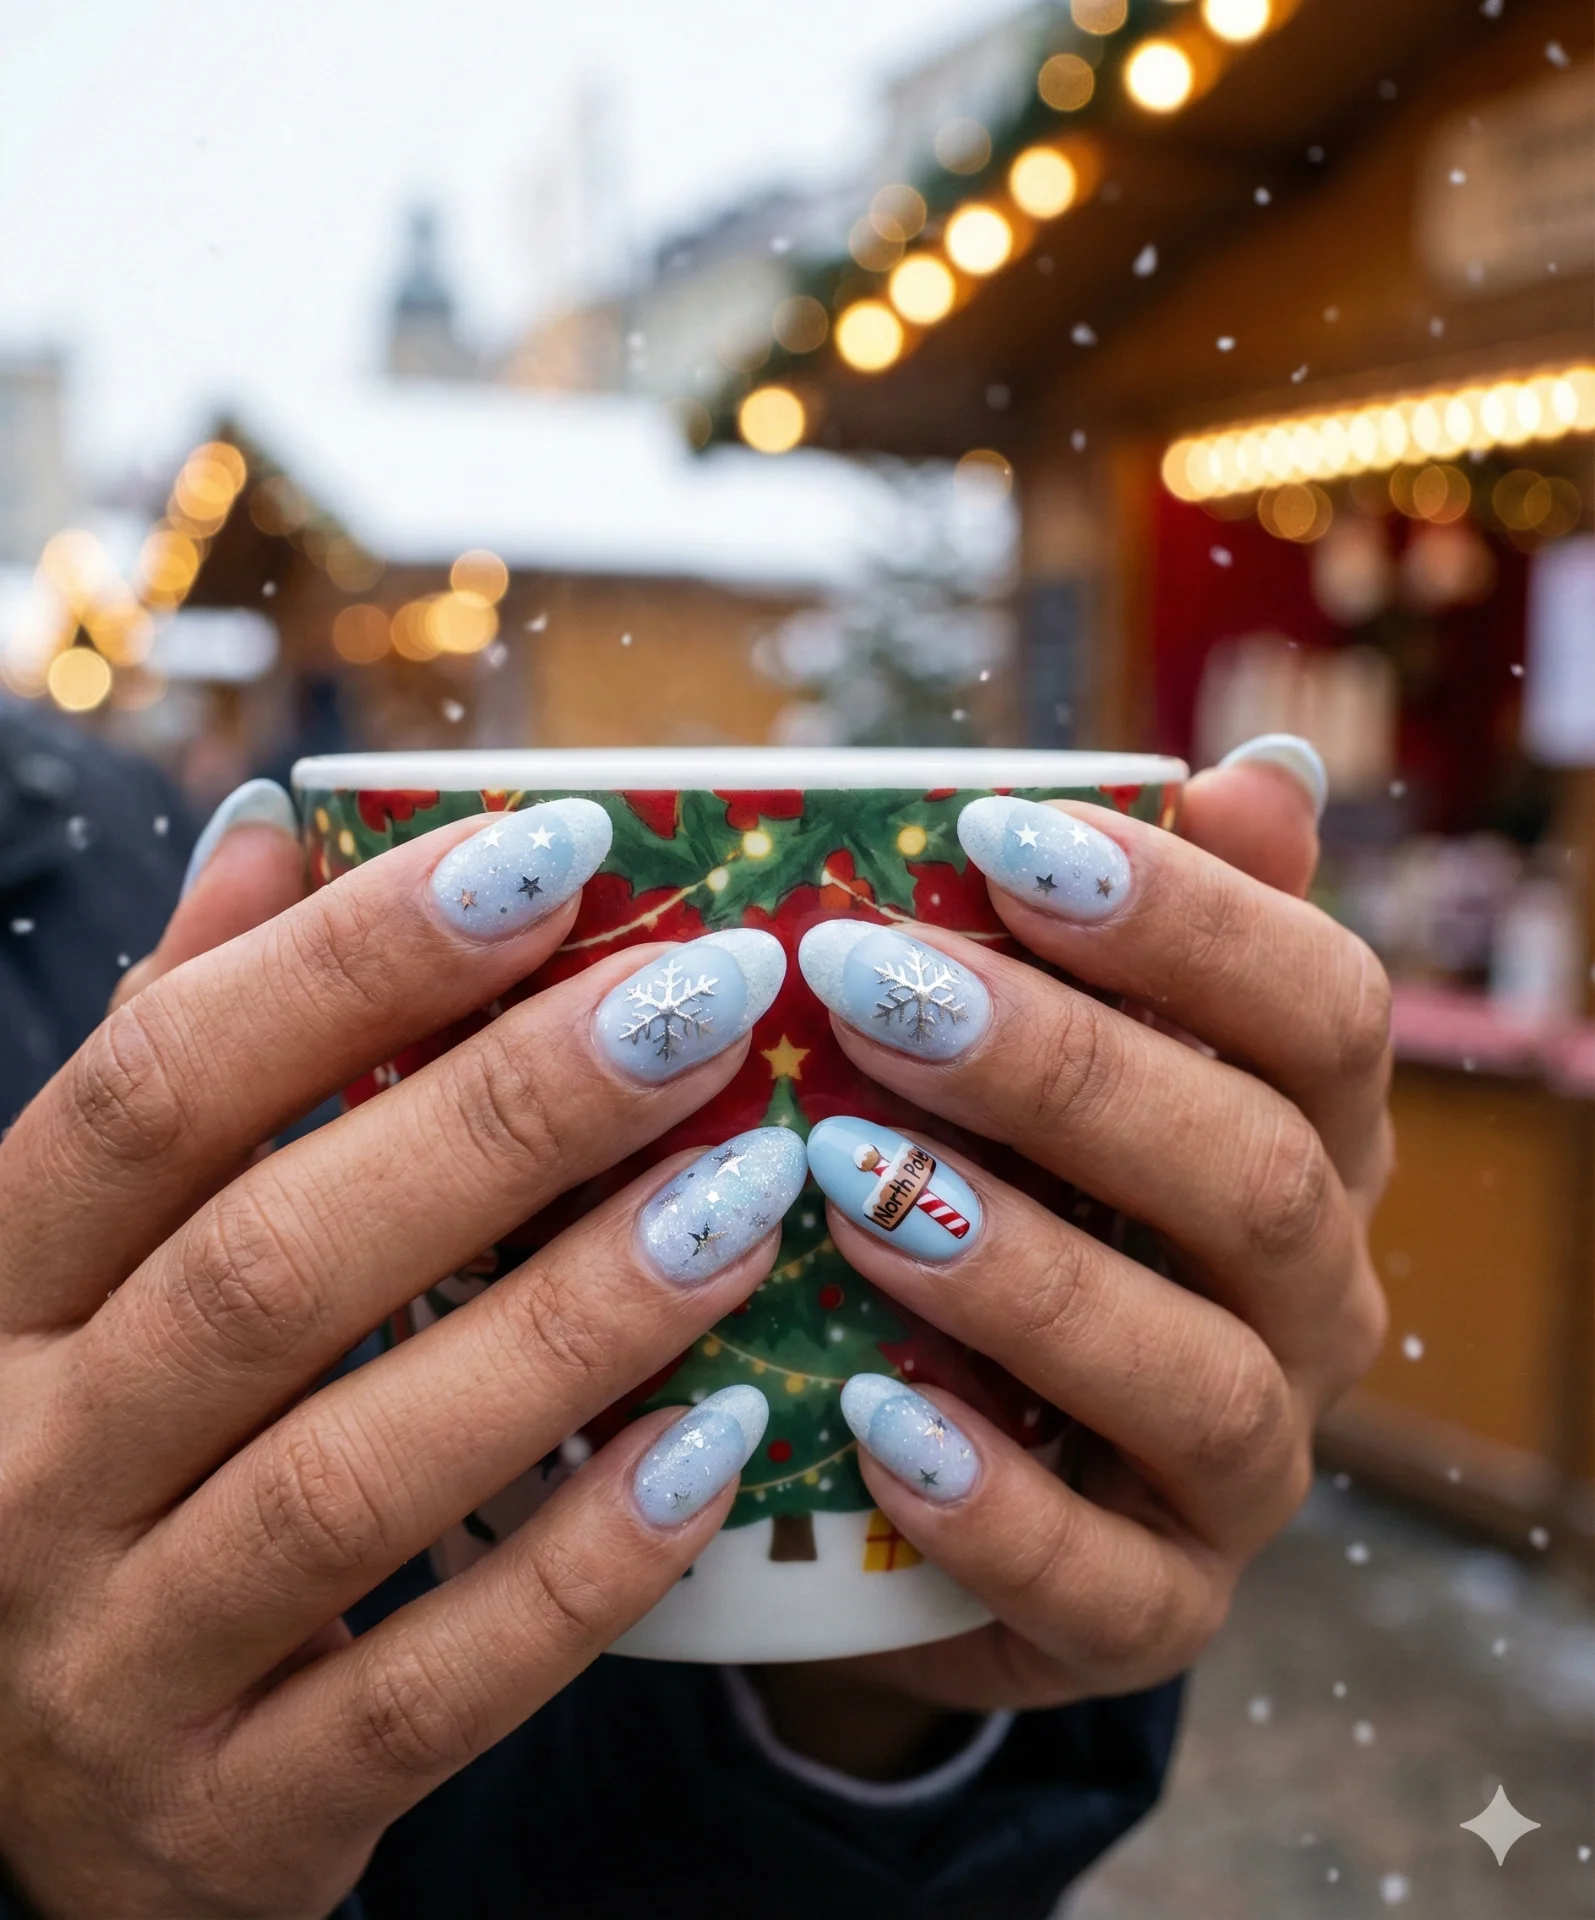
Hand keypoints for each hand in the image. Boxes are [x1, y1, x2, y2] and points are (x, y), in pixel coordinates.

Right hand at [0, 796, 796, 1917]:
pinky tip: (722, 1442)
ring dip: (571, 1318)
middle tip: (708, 1000)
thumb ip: (189, 1059)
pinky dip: (583, 1559)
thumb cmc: (114, 1464)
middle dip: (505, 1117)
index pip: (155, 1090)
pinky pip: (433, 1685)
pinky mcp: (230, 1817)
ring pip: (354, 1475)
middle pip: (268, 1265)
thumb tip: (269, 826)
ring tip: (748, 1192)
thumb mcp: (100, 1266)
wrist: (47, 1807)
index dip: (348, 958)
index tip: (549, 854)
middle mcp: (21, 1473)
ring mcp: (113, 1660)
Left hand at [772, 754, 1389, 1746]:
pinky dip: (991, 1504)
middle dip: (1063, 1071)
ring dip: (1020, 1271)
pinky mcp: (1155, 1607)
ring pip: (1197, 1374)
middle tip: (868, 987)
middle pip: (1255, 1173)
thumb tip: (1256, 769)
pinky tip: (871, 1420)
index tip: (996, 839)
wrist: (951, 1467)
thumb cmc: (1001, 1201)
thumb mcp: (1053, 1066)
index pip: (1320, 1011)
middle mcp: (1308, 1298)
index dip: (1183, 918)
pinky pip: (1106, 1582)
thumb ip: (1145, 933)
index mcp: (1303, 1138)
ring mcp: (1245, 1466)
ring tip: (848, 1182)